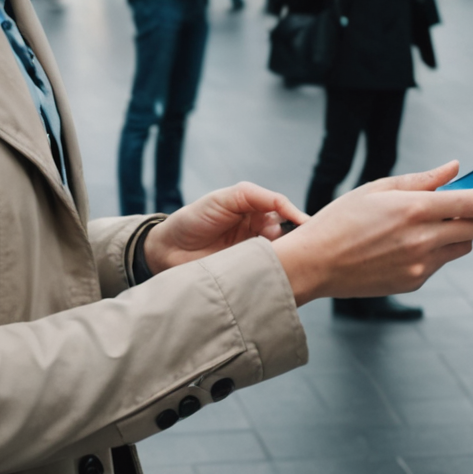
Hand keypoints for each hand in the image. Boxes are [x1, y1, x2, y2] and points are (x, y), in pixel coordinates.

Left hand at [143, 183, 309, 274]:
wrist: (166, 251)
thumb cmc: (193, 219)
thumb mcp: (225, 199)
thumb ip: (255, 196)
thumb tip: (286, 209)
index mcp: (256, 212)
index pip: (285, 213)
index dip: (297, 219)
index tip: (306, 228)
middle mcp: (259, 234)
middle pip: (287, 236)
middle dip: (293, 241)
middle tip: (293, 247)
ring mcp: (253, 256)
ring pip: (280, 257)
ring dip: (283, 260)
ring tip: (280, 263)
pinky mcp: (247, 276)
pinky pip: (266, 275)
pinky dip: (273, 276)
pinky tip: (274, 276)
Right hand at [270, 162, 472, 304]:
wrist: (314, 264)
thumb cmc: (340, 221)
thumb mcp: (377, 188)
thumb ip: (422, 180)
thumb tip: (454, 168)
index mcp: (415, 209)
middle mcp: (423, 239)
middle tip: (462, 205)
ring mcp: (420, 265)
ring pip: (462, 247)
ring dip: (457, 234)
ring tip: (427, 224)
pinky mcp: (414, 282)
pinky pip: (440, 263)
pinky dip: (435, 251)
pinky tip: (407, 244)